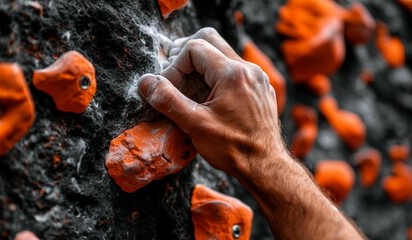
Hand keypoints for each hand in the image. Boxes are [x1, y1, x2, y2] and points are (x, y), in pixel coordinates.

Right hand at [138, 28, 284, 177]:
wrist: (265, 166)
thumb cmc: (232, 148)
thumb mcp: (195, 125)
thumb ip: (168, 100)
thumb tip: (146, 82)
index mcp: (233, 73)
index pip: (194, 48)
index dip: (175, 66)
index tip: (169, 89)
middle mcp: (248, 69)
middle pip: (210, 40)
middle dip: (186, 55)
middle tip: (174, 76)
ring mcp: (257, 78)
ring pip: (223, 53)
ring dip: (201, 66)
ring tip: (189, 89)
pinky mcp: (260, 89)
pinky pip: (235, 69)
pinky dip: (217, 76)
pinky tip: (209, 98)